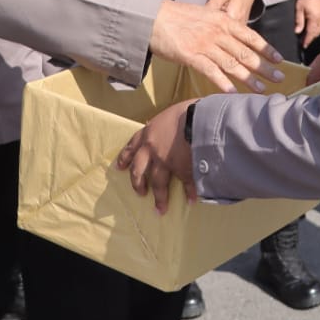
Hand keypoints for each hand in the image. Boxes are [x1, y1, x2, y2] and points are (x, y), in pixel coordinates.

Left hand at [116, 100, 194, 214]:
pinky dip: (189, 193)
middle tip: (140, 193)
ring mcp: (166, 162)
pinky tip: (191, 201)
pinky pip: (185, 184)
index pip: (132, 146)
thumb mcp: (175, 111)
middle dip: (138, 183)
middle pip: (139, 170)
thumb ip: (172, 121)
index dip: (125, 157)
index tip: (120, 167)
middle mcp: (153, 149)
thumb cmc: (189, 110)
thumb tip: (180, 122)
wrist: (200, 119)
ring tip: (160, 210)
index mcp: (149, 132)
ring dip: (160, 197)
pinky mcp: (181, 170)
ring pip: (158, 183)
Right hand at [150, 1, 283, 92]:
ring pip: (232, 63)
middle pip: (245, 52)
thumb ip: (219, 24)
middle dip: (264, 67)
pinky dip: (223, 83)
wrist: (152, 16)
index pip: (250, 36)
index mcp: (222, 20)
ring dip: (248, 78)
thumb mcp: (203, 14)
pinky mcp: (190, 55)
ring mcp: (204, 44)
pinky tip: (233, 93)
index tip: (279, 59)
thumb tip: (232, 35)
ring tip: (261, 90)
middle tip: (280, 78)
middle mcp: (217, 32)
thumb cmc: (176, 15)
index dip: (266, 49)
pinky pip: (210, 71)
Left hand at [294, 0, 319, 48]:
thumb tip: (297, 32)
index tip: (304, 45)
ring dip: (315, 33)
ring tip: (308, 35)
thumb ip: (299, 21)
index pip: (310, 33)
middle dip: (311, 38)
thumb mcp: (299, 8)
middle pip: (316, 32)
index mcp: (314, 18)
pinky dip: (318, 28)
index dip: (307, 40)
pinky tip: (314, 27)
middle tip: (304, 41)